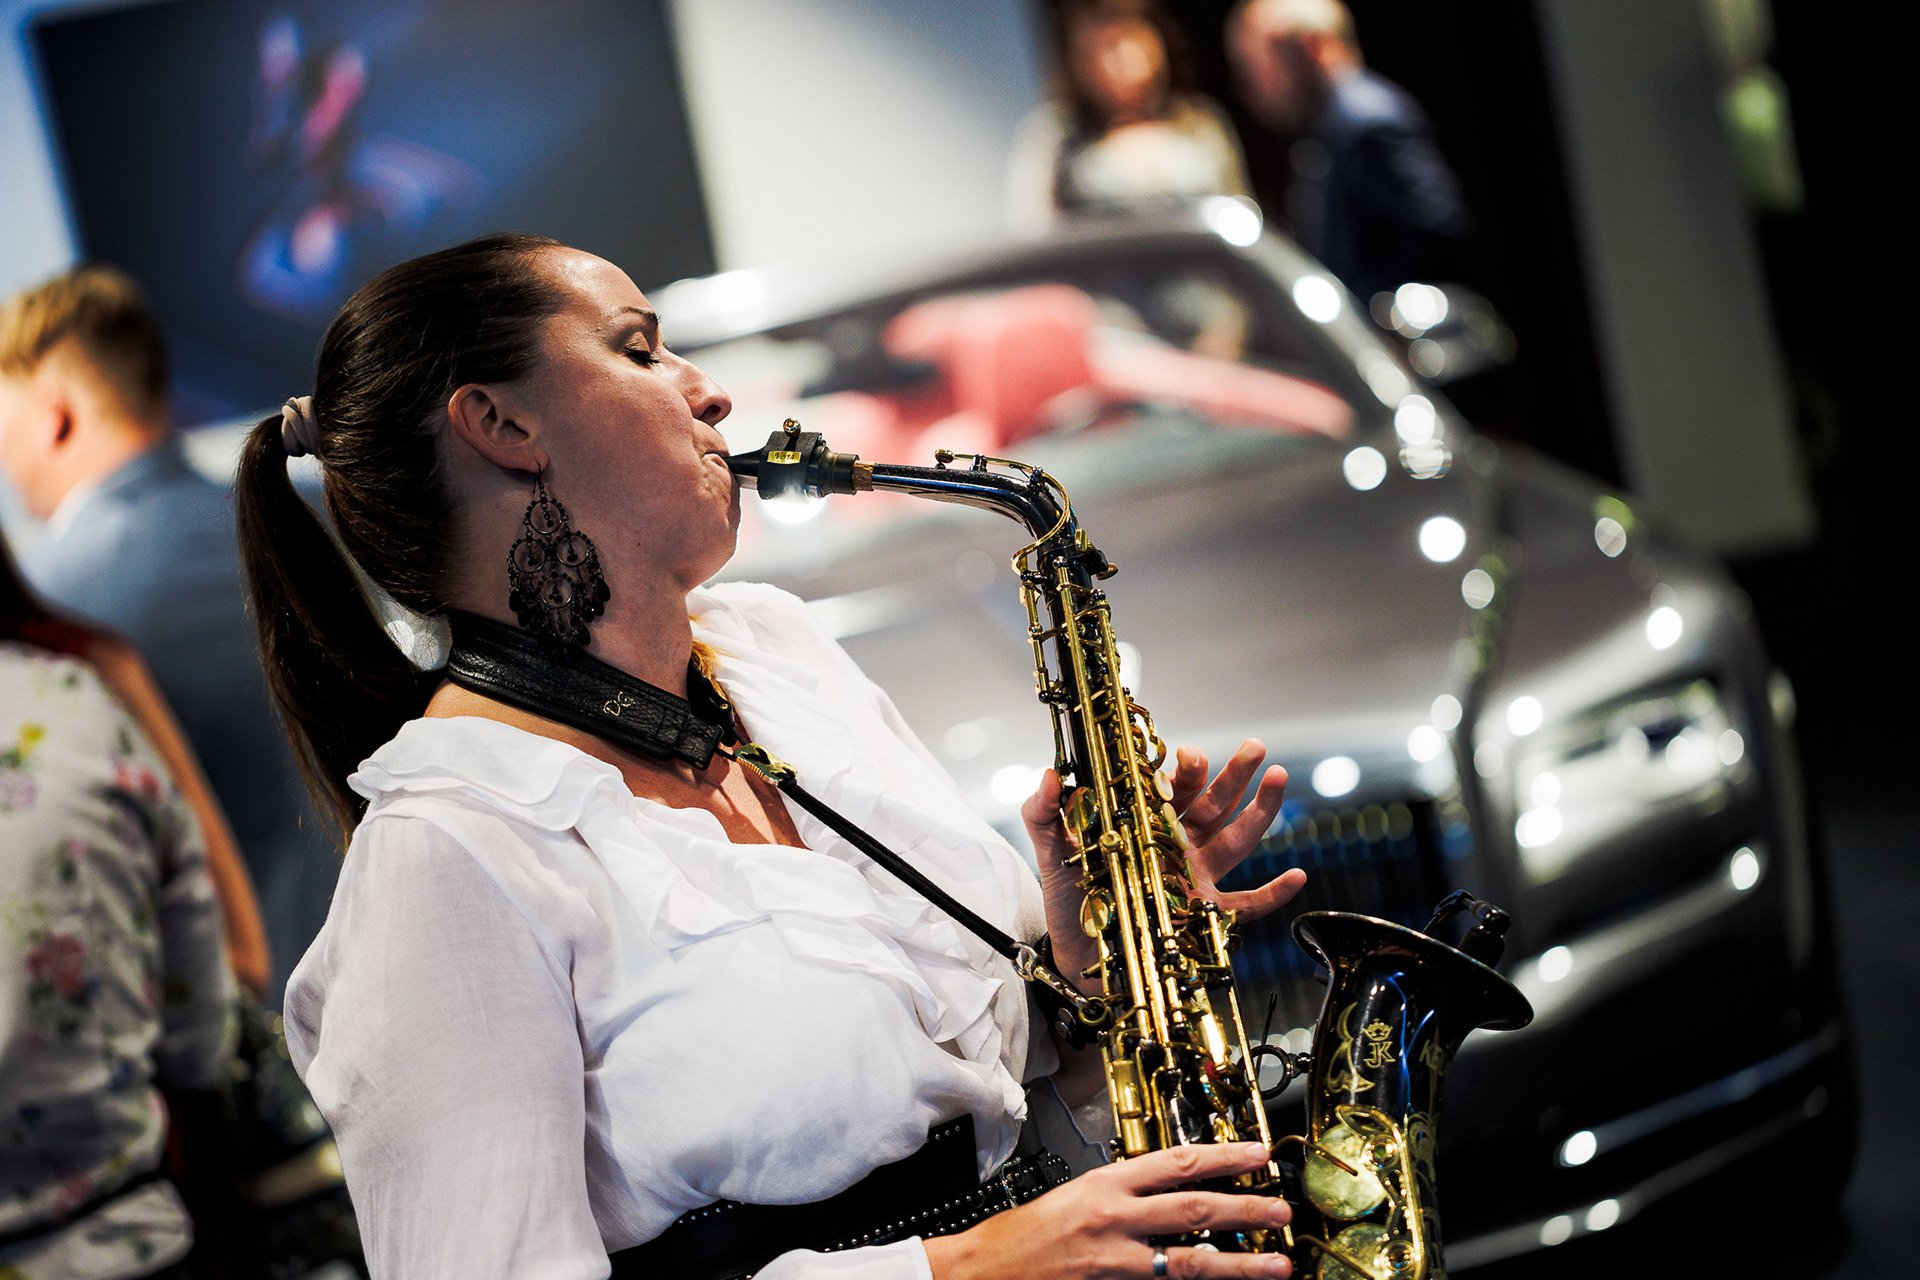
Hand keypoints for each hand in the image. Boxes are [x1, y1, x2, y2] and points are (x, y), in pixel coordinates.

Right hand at [922, 1142, 1291, 1279]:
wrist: (980, 1270)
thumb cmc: (1020, 1236)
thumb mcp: (1073, 1197)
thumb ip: (1122, 1195)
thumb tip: (1172, 1194)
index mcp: (1104, 1183)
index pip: (1175, 1161)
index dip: (1222, 1156)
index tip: (1257, 1153)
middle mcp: (1113, 1217)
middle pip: (1194, 1208)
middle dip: (1246, 1208)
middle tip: (1282, 1209)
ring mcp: (1113, 1259)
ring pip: (1191, 1258)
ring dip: (1239, 1262)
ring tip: (1276, 1264)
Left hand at [1023, 740, 1306, 987]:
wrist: (1078, 951)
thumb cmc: (1068, 893)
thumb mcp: (1050, 848)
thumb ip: (1043, 811)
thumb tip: (1050, 774)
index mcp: (1145, 821)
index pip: (1170, 786)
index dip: (1183, 769)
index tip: (1188, 756)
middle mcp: (1176, 844)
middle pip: (1212, 803)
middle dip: (1234, 774)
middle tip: (1256, 747)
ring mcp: (1194, 878)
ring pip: (1235, 839)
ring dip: (1260, 811)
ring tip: (1279, 777)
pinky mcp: (1203, 917)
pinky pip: (1246, 906)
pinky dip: (1274, 894)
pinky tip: (1298, 876)